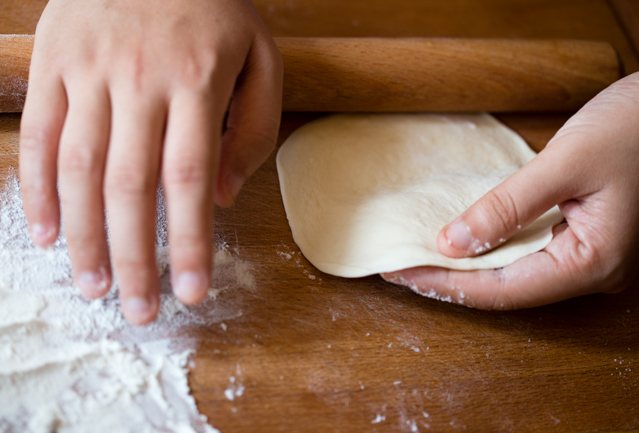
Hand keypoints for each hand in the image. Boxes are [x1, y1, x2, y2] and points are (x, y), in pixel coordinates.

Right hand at [19, 0, 282, 324]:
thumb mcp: (260, 57)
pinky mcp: (54, 65)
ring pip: (80, 170)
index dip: (190, 243)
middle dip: (135, 258)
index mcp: (197, 82)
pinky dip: (37, 189)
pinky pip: (38, 135)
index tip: (192, 291)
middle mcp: (138, 82)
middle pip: (132, 188)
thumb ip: (253, 128)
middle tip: (139, 310)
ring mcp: (89, 73)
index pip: (191, 179)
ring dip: (85, 237)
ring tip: (94, 287)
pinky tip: (47, 233)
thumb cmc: (213, 7)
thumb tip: (221, 195)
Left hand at [382, 70, 638, 309]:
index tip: (400, 272)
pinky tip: (461, 242)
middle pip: (507, 289)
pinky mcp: (583, 236)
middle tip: (400, 268)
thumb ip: (507, 205)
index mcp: (593, 261)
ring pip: (515, 274)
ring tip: (419, 258)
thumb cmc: (636, 126)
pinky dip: (490, 249)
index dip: (446, 283)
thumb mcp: (566, 162)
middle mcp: (592, 271)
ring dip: (467, 267)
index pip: (501, 289)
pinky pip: (527, 253)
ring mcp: (589, 256)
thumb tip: (451, 243)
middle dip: (451, 280)